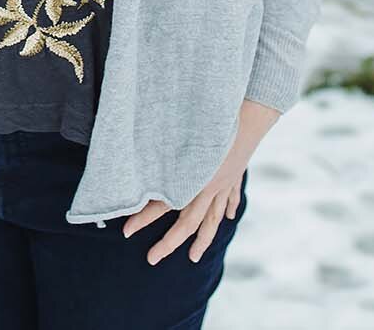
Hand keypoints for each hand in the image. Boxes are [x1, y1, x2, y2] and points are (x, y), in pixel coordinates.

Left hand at [122, 99, 279, 264]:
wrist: (248, 114)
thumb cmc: (210, 119)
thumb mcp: (180, 137)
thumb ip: (161, 152)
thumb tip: (138, 160)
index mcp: (193, 180)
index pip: (162, 205)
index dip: (143, 218)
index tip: (125, 231)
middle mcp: (209, 187)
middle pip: (188, 223)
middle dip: (169, 242)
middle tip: (152, 259)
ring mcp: (225, 183)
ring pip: (213, 218)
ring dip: (202, 238)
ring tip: (194, 256)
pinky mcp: (236, 173)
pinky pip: (232, 194)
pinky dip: (230, 206)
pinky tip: (230, 216)